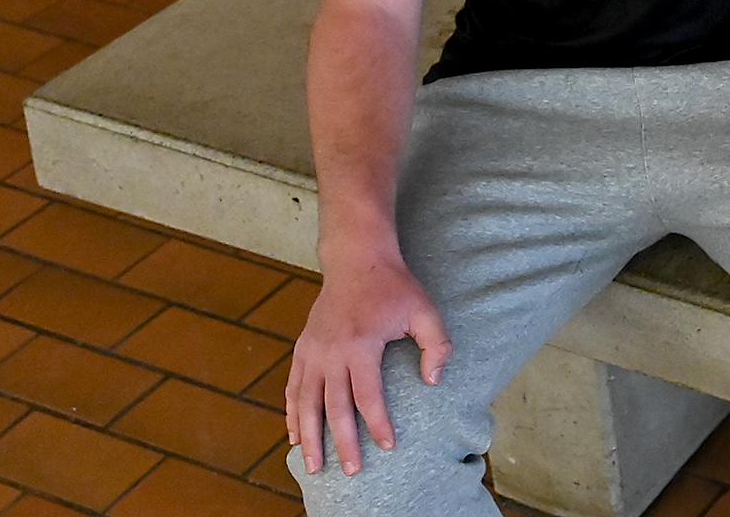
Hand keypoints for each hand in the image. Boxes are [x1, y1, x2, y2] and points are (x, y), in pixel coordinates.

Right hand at [285, 250, 452, 474]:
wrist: (357, 259)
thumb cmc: (394, 287)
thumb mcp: (425, 310)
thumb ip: (436, 346)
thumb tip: (432, 382)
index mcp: (360, 345)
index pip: (368, 396)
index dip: (378, 423)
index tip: (387, 445)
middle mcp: (330, 352)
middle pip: (334, 407)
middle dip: (343, 442)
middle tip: (351, 471)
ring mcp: (312, 351)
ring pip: (307, 403)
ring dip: (309, 436)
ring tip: (314, 465)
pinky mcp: (303, 348)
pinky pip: (294, 388)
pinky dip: (293, 413)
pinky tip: (294, 435)